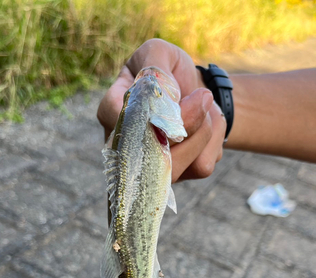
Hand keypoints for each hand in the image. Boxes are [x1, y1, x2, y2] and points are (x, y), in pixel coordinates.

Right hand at [97, 39, 226, 181]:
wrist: (194, 93)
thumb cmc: (169, 72)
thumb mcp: (159, 53)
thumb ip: (155, 67)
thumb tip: (165, 100)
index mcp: (111, 111)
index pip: (114, 117)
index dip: (145, 112)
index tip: (174, 95)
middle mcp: (123, 147)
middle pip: (149, 152)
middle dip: (186, 122)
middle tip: (203, 96)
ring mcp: (148, 167)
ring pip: (178, 165)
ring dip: (203, 130)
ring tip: (204, 105)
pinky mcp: (177, 177)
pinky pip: (201, 166)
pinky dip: (214, 141)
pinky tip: (208, 125)